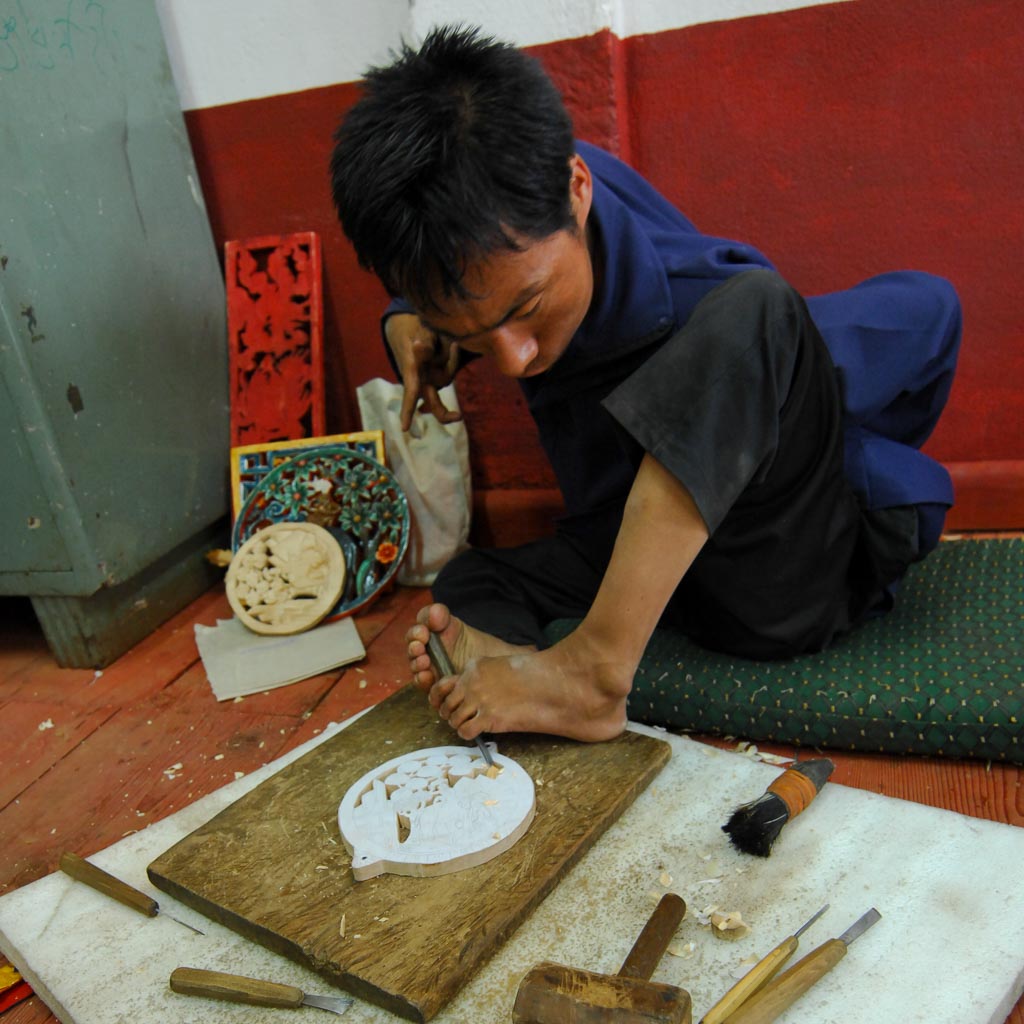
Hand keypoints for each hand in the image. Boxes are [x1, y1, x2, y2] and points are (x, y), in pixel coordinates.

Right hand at [384, 313, 462, 430]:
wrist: (409, 325)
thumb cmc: (411, 331)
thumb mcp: (414, 335)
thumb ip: (421, 347)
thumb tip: (419, 347)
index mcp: (411, 373)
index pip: (410, 393)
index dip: (407, 410)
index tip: (403, 428)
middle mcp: (422, 380)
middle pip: (434, 404)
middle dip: (445, 414)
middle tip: (459, 417)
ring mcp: (431, 377)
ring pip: (446, 377)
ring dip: (451, 360)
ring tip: (450, 341)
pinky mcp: (440, 371)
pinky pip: (450, 368)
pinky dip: (452, 357)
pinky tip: (452, 344)